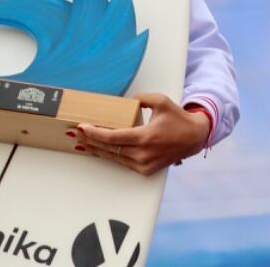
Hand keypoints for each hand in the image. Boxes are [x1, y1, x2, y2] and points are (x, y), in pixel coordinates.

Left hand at [68, 94, 211, 174]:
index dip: (94, 133)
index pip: (112, 137)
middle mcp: (143, 153)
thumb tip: (127, 100)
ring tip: (82, 143)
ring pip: (113, 158)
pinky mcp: (146, 170)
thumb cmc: (178, 119)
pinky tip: (99, 151)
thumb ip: (142, 98)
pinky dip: (110, 156)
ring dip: (96, 150)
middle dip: (90, 141)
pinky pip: (122, 163)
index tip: (82, 127)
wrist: (194, 137)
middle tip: (75, 134)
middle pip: (108, 149)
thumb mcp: (162, 101)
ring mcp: (144, 164)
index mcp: (145, 137)